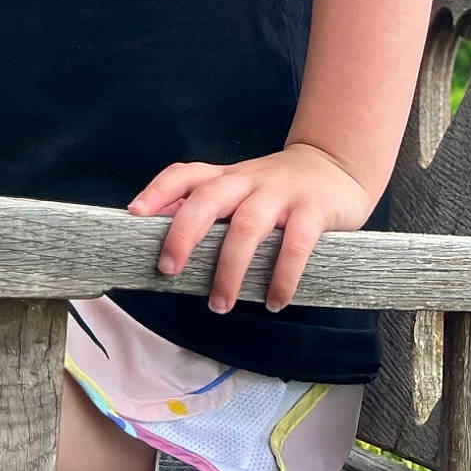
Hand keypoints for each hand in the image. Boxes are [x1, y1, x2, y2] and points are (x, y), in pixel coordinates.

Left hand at [127, 143, 377, 313]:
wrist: (335, 165)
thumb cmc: (277, 190)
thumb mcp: (241, 191)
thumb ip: (209, 209)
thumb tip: (161, 237)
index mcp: (226, 177)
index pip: (185, 173)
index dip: (158, 191)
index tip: (135, 215)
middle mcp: (248, 180)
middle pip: (208, 198)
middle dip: (183, 233)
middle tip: (168, 270)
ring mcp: (281, 193)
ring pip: (247, 225)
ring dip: (230, 268)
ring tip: (219, 305)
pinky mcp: (313, 210)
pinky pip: (295, 244)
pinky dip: (282, 275)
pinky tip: (275, 302)